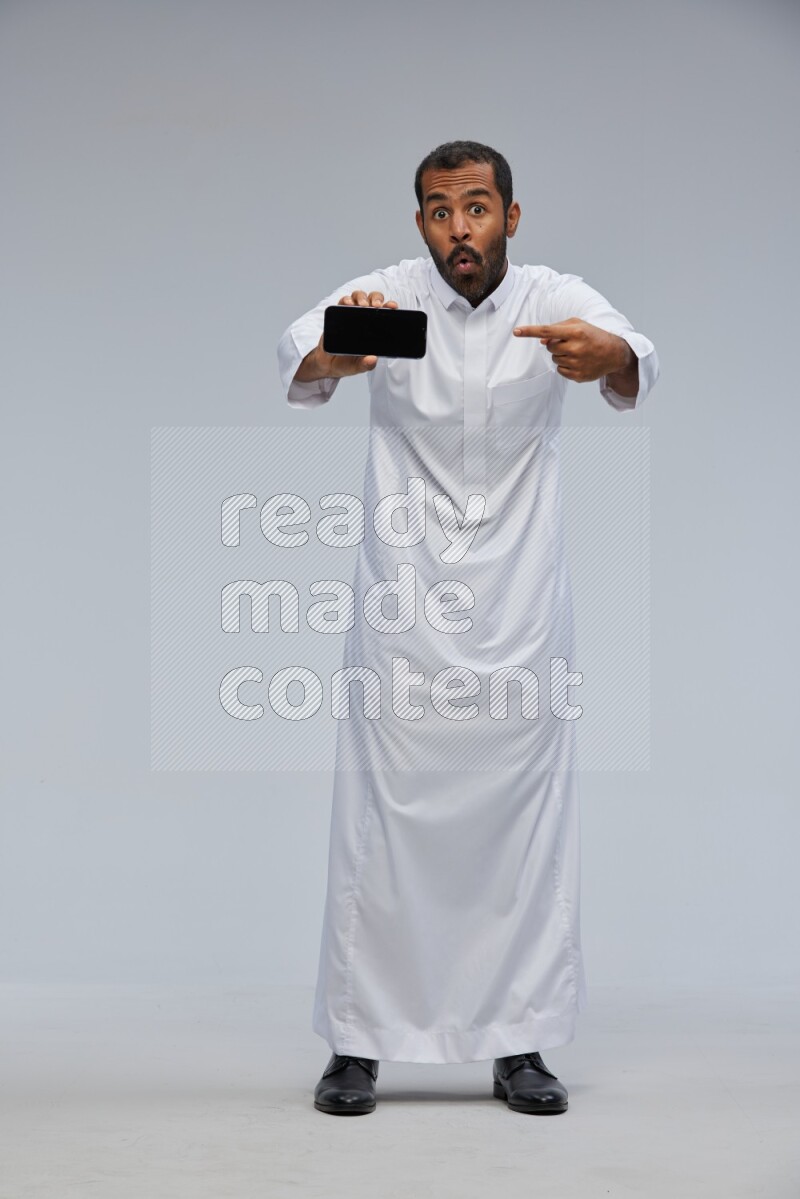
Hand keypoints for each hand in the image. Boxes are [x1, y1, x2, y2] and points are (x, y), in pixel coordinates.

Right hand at [294, 291, 397, 381]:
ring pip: (359, 297)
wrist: (327, 364)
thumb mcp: (358, 367)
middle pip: (373, 299)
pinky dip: (345, 300)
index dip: (389, 307)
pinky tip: (348, 304)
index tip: (392, 306)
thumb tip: (372, 359)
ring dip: (361, 297)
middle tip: (375, 306)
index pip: (385, 314)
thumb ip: (366, 365)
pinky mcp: (338, 315)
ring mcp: (351, 315)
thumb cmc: (346, 363)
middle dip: (376, 299)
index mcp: (374, 330)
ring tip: (362, 305)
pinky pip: (342, 302)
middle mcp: (364, 320)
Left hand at [513, 317, 632, 382]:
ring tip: (577, 352)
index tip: (516, 331)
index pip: (547, 331)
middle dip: (555, 344)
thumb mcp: (578, 325)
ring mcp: (577, 363)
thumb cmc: (593, 335)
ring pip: (554, 359)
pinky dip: (565, 366)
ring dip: (561, 355)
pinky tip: (578, 362)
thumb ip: (558, 329)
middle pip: (549, 347)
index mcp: (576, 332)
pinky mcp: (578, 376)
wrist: (614, 353)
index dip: (530, 331)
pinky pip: (560, 370)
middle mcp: (576, 347)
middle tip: (569, 343)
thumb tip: (541, 340)